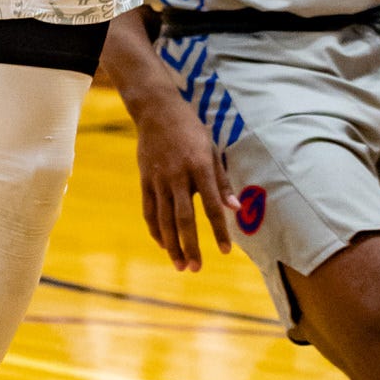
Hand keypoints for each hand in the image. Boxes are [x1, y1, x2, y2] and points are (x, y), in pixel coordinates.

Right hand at [127, 88, 236, 271]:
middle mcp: (178, 175)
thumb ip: (222, 181)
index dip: (218, 230)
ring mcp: (158, 179)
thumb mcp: (212, 149)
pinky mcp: (145, 180)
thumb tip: (235, 208)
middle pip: (184, 218)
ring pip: (164, 219)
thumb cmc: (191, 129)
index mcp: (199, 167)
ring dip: (172, 245)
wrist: (156, 110)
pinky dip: (155, 230)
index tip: (226, 251)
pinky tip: (163, 244)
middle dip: (191, 246)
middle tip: (196, 268)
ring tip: (180, 265)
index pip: (211, 206)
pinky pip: (149, 210)